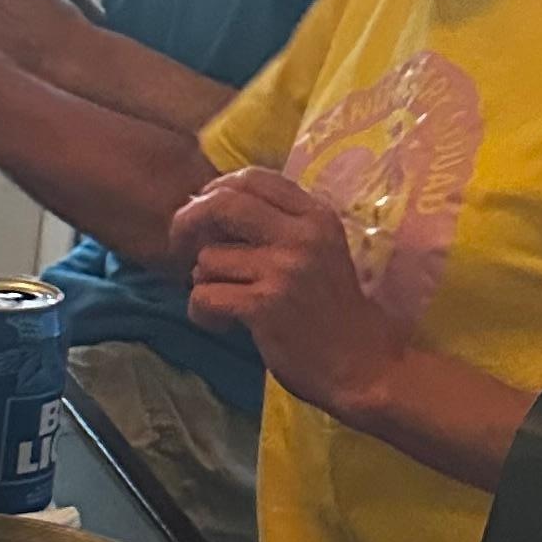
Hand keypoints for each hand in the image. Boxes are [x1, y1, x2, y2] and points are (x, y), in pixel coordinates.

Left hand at [174, 164, 396, 415]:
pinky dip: (202, 312)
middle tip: (179, 248)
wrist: (362, 364)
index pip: (253, 178)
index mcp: (317, 217)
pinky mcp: (265, 306)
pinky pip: (204, 296)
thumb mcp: (319, 251)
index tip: (203, 214)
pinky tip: (223, 323)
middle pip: (223, 204)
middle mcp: (302, 236)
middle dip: (188, 223)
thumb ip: (278, 226)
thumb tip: (209, 204)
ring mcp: (284, 270)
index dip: (216, 191)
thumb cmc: (332, 310)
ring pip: (207, 258)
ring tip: (226, 302)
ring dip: (203, 283)